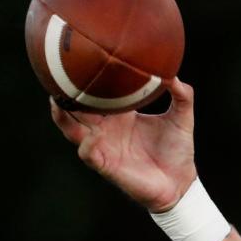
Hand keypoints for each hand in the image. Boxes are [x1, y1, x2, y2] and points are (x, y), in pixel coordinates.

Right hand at [49, 78, 197, 212]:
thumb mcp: (181, 119)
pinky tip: (94, 135)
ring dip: (62, 116)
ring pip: (71, 129)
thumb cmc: (176, 150)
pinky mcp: (106, 166)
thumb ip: (182, 96)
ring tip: (59, 101)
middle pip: (74, 108)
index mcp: (119, 115)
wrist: (180, 182)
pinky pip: (88, 153)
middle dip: (64, 93)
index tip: (78, 58)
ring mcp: (103, 146)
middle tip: (57, 74)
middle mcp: (105, 128)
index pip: (95, 93)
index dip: (84, 78)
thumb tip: (174, 74)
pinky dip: (88, 144)